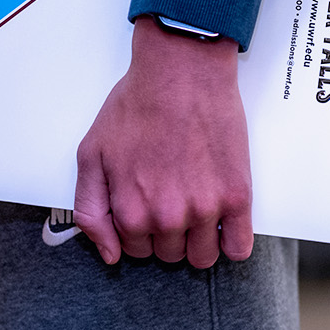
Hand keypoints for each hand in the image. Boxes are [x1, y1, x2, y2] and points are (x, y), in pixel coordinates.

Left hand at [74, 18, 253, 267]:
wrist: (182, 72)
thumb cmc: (137, 106)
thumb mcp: (92, 154)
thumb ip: (91, 210)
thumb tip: (109, 254)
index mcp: (131, 211)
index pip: (136, 250)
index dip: (140, 228)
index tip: (148, 203)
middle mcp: (168, 218)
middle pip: (170, 255)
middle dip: (168, 233)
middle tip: (172, 195)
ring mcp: (206, 209)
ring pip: (203, 257)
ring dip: (198, 240)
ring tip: (196, 206)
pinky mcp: (237, 197)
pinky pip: (238, 248)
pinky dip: (231, 243)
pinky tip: (223, 222)